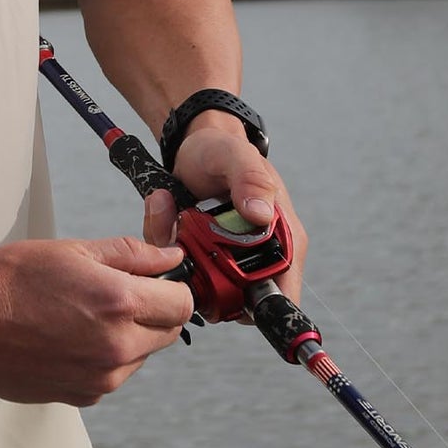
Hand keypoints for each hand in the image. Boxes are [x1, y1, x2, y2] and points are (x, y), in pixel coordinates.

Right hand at [0, 235, 196, 405]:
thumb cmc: (9, 281)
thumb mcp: (72, 250)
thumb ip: (130, 254)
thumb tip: (170, 257)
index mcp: (118, 303)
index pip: (182, 303)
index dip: (172, 287)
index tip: (156, 280)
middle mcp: (117, 347)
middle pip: (168, 332)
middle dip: (153, 311)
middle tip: (116, 294)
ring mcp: (101, 378)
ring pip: (142, 356)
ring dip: (129, 337)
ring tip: (83, 316)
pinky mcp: (83, 396)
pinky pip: (113, 375)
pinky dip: (104, 359)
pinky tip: (69, 339)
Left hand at [141, 117, 307, 311]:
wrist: (195, 144)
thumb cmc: (222, 149)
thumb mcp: (235, 156)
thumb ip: (250, 179)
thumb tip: (261, 215)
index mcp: (283, 238)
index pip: (280, 296)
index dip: (251, 303)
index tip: (215, 280)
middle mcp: (259, 254)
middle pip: (232, 297)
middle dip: (199, 273)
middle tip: (182, 230)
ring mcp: (229, 257)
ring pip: (200, 284)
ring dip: (177, 251)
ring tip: (171, 210)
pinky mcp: (202, 253)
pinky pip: (179, 264)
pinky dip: (165, 240)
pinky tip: (164, 207)